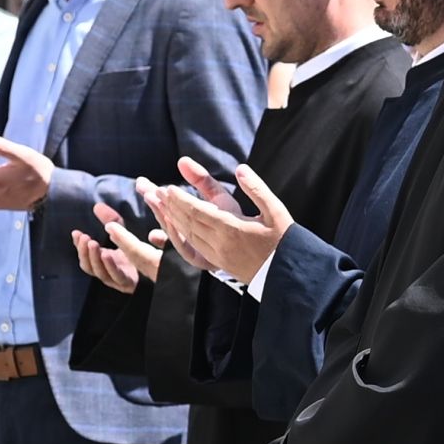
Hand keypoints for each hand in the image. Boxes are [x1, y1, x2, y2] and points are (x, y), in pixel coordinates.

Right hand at [74, 200, 165, 292]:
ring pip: (100, 273)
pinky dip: (109, 266)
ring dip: (94, 259)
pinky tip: (106, 253)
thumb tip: (97, 206)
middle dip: (84, 252)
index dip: (79, 246)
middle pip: (89, 267)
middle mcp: (108, 273)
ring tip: (92, 243)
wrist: (160, 270)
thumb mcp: (124, 234)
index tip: (76, 232)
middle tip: (84, 238)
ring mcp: (117, 280)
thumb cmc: (140, 253)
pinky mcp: (129, 283)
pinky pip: (116, 277)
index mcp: (104, 262)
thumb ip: (112, 221)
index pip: (85, 256)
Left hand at [143, 158, 292, 282]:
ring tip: (160, 206)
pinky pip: (192, 248)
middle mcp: (220, 244)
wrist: (287, 275)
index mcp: (233, 229)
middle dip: (170, 206)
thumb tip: (240, 168)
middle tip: (156, 192)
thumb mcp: (275, 210)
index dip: (181, 200)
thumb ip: (256, 189)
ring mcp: (217, 256)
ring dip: (171, 220)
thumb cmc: (284, 241)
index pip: (198, 212)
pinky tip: (174, 228)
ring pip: (187, 236)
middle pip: (187, 223)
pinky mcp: (218, 264)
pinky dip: (180, 236)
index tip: (168, 188)